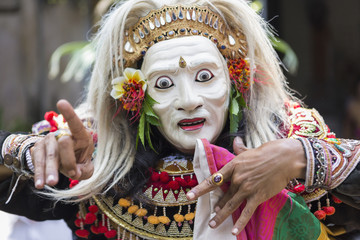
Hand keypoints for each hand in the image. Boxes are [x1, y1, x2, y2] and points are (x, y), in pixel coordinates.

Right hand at [31, 99, 93, 188]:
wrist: (63, 164)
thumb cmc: (79, 163)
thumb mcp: (86, 168)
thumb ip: (85, 171)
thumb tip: (75, 171)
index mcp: (81, 136)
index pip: (76, 124)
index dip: (69, 113)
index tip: (60, 102)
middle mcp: (64, 135)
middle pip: (64, 144)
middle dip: (67, 160)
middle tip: (70, 174)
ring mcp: (49, 141)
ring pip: (49, 154)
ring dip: (49, 170)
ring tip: (50, 183)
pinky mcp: (38, 149)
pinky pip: (38, 161)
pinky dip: (39, 173)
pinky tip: (40, 183)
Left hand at [187, 137, 305, 234]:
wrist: (284, 158)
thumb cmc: (267, 152)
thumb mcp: (249, 150)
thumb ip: (240, 148)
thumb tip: (236, 140)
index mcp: (233, 166)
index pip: (213, 180)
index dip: (200, 189)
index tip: (190, 196)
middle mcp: (237, 178)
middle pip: (223, 195)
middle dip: (216, 207)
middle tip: (209, 216)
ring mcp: (247, 188)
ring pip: (231, 205)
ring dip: (221, 216)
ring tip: (213, 224)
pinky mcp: (257, 196)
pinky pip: (246, 212)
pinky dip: (240, 223)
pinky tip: (233, 231)